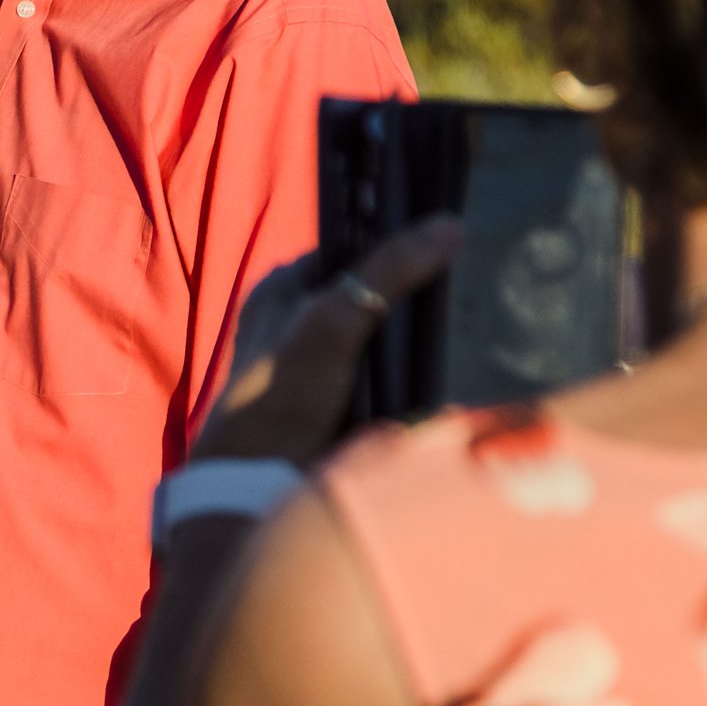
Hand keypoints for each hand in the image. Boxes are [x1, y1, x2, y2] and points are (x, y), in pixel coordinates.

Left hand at [189, 216, 463, 465]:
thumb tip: (448, 226)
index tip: (440, 240)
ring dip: (402, 334)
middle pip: (362, 289)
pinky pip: (374, 368)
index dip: (390, 242)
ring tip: (441, 327)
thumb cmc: (282, 393)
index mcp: (279, 287)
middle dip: (400, 292)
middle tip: (447, 287)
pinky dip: (397, 369)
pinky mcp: (329, 396)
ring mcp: (311, 359)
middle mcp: (291, 317)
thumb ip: (387, 272)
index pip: (347, 247)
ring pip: (371, 330)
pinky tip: (420, 370)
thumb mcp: (333, 321)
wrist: (258, 480)